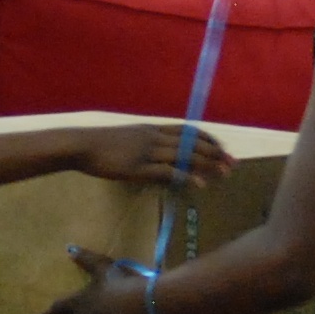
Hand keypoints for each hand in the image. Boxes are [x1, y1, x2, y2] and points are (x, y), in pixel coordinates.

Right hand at [81, 122, 229, 188]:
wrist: (82, 145)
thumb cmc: (101, 145)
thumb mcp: (129, 139)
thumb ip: (146, 144)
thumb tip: (160, 155)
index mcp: (153, 129)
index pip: (188, 130)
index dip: (207, 138)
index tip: (222, 146)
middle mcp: (155, 137)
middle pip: (192, 142)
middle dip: (215, 152)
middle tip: (232, 162)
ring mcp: (148, 152)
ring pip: (185, 155)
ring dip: (207, 164)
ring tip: (224, 172)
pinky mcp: (139, 167)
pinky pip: (168, 171)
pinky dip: (186, 176)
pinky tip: (199, 184)